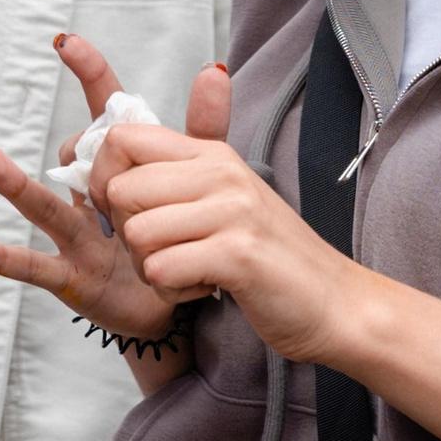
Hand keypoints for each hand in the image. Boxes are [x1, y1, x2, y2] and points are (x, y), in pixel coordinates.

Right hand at [0, 35, 232, 359]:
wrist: (176, 304)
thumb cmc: (175, 235)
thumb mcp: (198, 178)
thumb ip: (203, 127)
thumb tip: (215, 68)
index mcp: (120, 167)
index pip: (103, 111)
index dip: (88, 74)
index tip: (67, 42)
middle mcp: (89, 195)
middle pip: (75, 156)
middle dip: (85, 153)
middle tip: (115, 173)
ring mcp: (74, 234)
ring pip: (42, 203)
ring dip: (13, 182)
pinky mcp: (68, 274)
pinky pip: (27, 264)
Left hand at [92, 63, 371, 364]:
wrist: (336, 302)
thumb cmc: (271, 258)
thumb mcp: (224, 200)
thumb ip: (173, 178)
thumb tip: (110, 165)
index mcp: (211, 155)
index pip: (122, 138)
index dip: (104, 179)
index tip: (127, 212)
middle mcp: (221, 173)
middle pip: (121, 190)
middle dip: (127, 235)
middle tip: (167, 253)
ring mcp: (232, 211)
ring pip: (136, 234)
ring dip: (150, 268)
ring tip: (188, 273)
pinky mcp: (238, 255)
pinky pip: (161, 270)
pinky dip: (172, 292)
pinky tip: (203, 289)